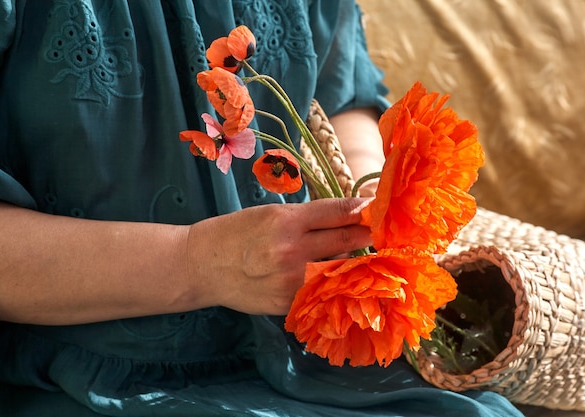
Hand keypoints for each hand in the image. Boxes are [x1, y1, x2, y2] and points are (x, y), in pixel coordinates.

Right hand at [186, 198, 371, 314]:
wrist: (201, 266)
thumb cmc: (235, 233)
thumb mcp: (269, 214)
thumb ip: (308, 218)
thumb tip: (347, 218)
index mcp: (286, 221)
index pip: (338, 212)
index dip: (363, 209)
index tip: (378, 208)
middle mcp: (292, 250)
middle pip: (346, 240)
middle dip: (368, 234)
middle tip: (383, 231)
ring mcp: (292, 280)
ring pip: (340, 268)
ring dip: (354, 260)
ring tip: (363, 253)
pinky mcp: (289, 303)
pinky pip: (323, 291)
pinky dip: (334, 282)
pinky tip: (339, 276)